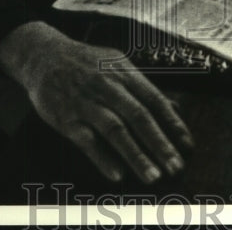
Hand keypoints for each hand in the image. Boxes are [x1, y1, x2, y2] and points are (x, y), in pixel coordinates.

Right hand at [0, 20, 192, 183]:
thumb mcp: (118, 65)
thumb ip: (144, 88)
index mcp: (124, 72)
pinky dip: (102, 157)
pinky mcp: (66, 118)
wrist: (44, 56)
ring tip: (153, 175)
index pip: (154, 100)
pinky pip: (87, 140)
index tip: (187, 146)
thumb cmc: (87, 63)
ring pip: (115, 130)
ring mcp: (86, 102)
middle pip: (138, 117)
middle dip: (159, 143)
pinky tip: (117, 174)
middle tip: (175, 167)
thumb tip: (175, 108)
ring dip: (136, 154)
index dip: (172, 124)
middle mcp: (108, 85)